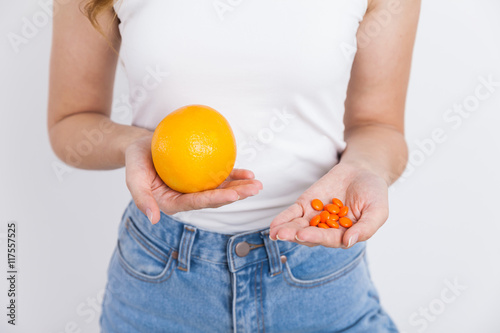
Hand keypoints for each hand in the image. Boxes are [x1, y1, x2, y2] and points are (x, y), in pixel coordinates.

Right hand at [125, 134, 262, 223]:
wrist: (140, 146)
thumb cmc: (135, 160)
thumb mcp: (133, 177)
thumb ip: (141, 198)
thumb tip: (153, 219)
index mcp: (173, 203)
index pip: (197, 202)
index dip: (217, 199)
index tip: (234, 195)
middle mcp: (187, 198)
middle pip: (214, 198)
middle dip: (236, 195)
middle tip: (255, 189)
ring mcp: (196, 187)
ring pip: (221, 188)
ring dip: (240, 187)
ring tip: (257, 183)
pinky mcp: (201, 176)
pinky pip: (220, 176)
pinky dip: (234, 174)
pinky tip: (248, 172)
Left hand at [269, 163, 388, 248]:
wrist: (363, 172)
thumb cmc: (374, 194)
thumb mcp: (378, 211)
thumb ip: (365, 227)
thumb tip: (348, 242)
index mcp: (345, 235)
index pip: (329, 238)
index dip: (316, 237)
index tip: (303, 235)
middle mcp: (327, 229)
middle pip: (310, 235)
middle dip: (296, 235)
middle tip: (282, 235)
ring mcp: (315, 218)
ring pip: (298, 226)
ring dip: (286, 230)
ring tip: (275, 232)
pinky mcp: (306, 205)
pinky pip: (293, 213)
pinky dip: (284, 218)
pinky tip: (274, 225)